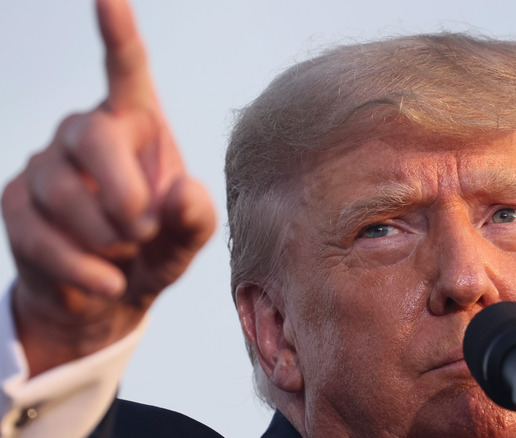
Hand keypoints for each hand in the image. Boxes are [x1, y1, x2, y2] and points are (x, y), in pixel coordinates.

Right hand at [1, 0, 215, 376]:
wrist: (111, 296)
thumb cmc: (158, 250)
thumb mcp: (188, 238)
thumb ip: (195, 217)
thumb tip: (180, 191)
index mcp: (136, 124)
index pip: (126, 70)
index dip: (117, 32)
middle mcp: (86, 132)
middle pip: (92, 136)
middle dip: (124, 195)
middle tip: (145, 231)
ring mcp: (44, 165)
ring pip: (65, 192)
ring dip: (107, 238)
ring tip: (126, 253)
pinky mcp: (16, 205)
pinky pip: (41, 235)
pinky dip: (83, 267)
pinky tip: (108, 281)